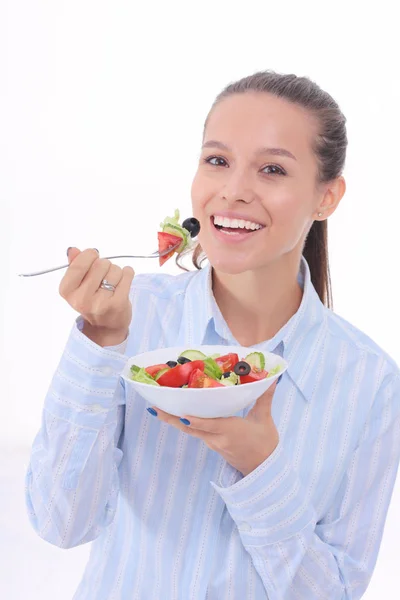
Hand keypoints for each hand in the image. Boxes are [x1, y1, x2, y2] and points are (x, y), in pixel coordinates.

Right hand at [59, 247, 134, 345]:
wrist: (105, 327)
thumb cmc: (92, 301)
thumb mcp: (78, 285)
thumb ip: (74, 266)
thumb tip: (72, 249)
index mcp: (67, 291)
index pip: (79, 263)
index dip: (90, 255)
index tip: (94, 257)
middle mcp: (81, 298)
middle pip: (100, 264)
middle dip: (105, 265)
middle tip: (104, 277)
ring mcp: (100, 302)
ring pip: (115, 269)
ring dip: (116, 271)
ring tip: (113, 283)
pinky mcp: (118, 304)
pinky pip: (127, 274)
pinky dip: (128, 273)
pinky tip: (123, 282)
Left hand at [152, 381, 278, 476]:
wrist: (263, 469)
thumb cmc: (265, 444)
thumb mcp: (264, 419)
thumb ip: (264, 398)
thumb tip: (271, 378)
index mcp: (230, 431)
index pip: (209, 425)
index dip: (195, 420)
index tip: (180, 413)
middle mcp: (217, 438)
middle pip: (191, 428)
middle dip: (172, 418)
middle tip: (155, 408)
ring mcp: (213, 443)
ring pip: (191, 430)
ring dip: (175, 420)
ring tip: (159, 408)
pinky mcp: (212, 445)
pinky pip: (196, 432)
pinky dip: (186, 423)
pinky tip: (179, 414)